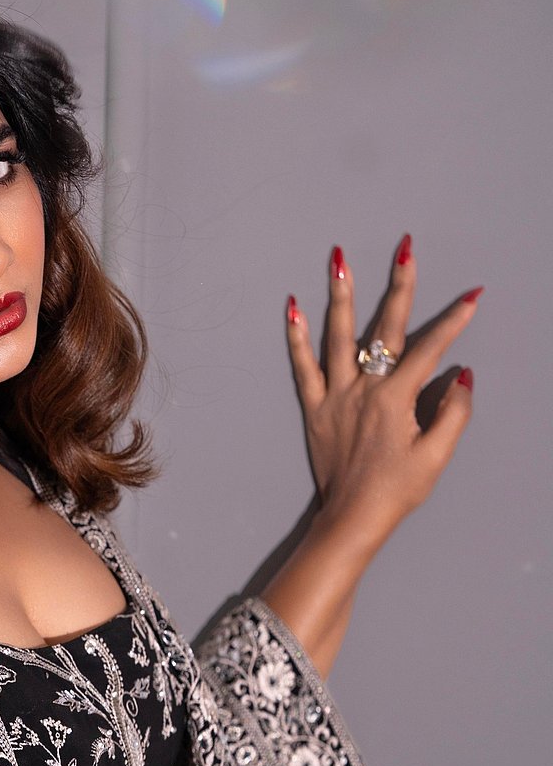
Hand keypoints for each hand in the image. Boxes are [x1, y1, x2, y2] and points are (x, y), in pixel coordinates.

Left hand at [284, 234, 478, 559]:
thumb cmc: (397, 490)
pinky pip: (302, 366)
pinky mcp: (314, 409)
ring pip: (337, 336)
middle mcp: (363, 390)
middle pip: (383, 328)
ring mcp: (334, 397)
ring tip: (339, 259)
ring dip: (340, 295)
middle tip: (405, 248)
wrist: (352, 517)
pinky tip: (293, 308)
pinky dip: (296, 337)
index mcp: (395, 399)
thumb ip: (454, 412)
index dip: (453, 321)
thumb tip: (462, 375)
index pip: (430, 349)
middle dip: (398, 285)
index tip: (472, 295)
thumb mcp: (437, 455)